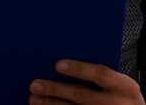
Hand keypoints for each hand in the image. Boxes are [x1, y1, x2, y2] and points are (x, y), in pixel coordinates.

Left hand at [29, 59, 144, 103]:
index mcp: (125, 86)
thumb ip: (100, 73)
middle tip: (34, 84)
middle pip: (82, 96)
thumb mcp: (120, 83)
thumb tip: (63, 58)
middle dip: (56, 90)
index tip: (57, 64)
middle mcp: (118, 104)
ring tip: (33, 98)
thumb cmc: (122, 95)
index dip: (79, 68)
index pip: (100, 74)